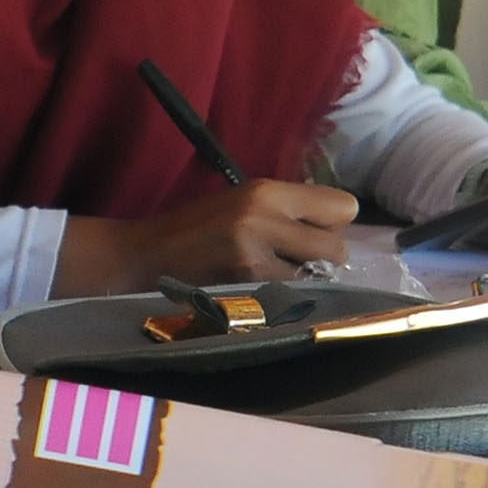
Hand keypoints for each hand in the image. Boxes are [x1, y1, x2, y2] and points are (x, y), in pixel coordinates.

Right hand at [51, 179, 358, 295]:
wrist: (144, 256)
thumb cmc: (193, 228)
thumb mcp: (240, 202)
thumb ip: (285, 208)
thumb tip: (333, 224)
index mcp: (267, 190)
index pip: (344, 206)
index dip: (333, 223)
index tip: (310, 231)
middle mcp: (266, 217)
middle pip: (338, 246)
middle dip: (324, 258)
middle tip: (295, 260)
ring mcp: (255, 254)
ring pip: (317, 276)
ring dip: (305, 280)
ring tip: (274, 276)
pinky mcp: (244, 285)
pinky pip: (290, 294)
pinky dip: (283, 296)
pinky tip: (258, 291)